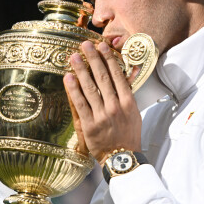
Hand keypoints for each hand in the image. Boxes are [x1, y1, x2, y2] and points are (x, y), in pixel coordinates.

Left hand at [63, 41, 140, 165]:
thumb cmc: (129, 136)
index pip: (118, 76)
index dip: (109, 60)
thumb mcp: (134, 115)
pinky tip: (68, 78)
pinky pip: (80, 104)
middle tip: (85, 46)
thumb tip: (123, 78)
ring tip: (74, 57)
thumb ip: (127, 97)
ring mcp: (102, 116)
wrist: (123, 157)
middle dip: (93, 59)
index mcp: (128, 103)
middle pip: (103, 78)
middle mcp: (115, 107)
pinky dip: (74, 90)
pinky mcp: (90, 125)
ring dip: (81, 70)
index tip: (102, 47)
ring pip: (90, 88)